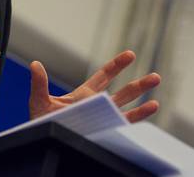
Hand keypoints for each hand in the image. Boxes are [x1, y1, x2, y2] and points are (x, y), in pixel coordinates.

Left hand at [29, 50, 160, 122]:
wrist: (43, 138)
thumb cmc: (41, 121)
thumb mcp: (39, 100)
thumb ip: (39, 83)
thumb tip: (35, 64)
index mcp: (83, 94)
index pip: (103, 77)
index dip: (116, 66)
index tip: (130, 55)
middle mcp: (97, 105)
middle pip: (122, 93)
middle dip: (139, 85)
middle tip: (157, 77)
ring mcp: (102, 119)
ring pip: (127, 108)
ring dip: (142, 99)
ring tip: (158, 94)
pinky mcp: (104, 131)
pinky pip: (124, 124)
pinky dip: (139, 116)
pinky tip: (151, 107)